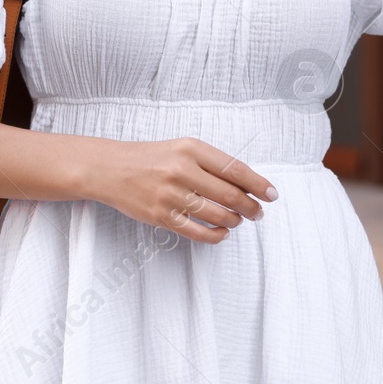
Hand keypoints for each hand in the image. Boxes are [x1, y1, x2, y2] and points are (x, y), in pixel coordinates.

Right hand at [84, 136, 276, 244]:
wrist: (110, 168)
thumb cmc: (151, 157)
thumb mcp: (182, 148)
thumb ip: (211, 163)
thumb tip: (246, 184)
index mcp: (191, 148)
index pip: (235, 169)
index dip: (258, 184)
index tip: (272, 194)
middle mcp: (182, 170)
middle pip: (230, 195)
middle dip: (251, 207)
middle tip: (258, 212)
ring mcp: (170, 195)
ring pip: (217, 216)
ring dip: (235, 221)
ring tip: (239, 220)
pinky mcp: (161, 216)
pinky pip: (197, 232)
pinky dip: (216, 235)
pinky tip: (222, 232)